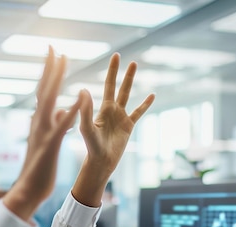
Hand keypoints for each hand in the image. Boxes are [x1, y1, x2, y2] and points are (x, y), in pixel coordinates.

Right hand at [3, 46, 81, 220]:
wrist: (28, 190)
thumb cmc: (39, 168)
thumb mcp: (47, 140)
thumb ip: (53, 122)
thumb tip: (59, 108)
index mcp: (39, 122)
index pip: (44, 92)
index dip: (49, 72)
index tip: (55, 54)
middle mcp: (38, 123)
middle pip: (44, 90)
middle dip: (50, 68)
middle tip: (54, 47)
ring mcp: (43, 133)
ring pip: (49, 101)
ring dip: (56, 80)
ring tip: (62, 61)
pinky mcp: (50, 145)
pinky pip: (61, 126)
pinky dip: (69, 111)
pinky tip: (78, 99)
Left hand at [72, 53, 154, 206]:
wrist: (101, 163)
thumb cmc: (92, 147)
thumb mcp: (87, 128)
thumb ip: (85, 110)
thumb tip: (83, 90)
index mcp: (102, 108)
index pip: (107, 85)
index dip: (112, 71)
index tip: (115, 56)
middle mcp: (111, 110)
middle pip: (116, 86)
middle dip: (119, 72)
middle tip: (120, 56)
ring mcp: (120, 118)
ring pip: (127, 95)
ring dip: (130, 81)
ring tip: (135, 66)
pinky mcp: (128, 127)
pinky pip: (138, 113)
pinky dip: (145, 104)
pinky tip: (152, 94)